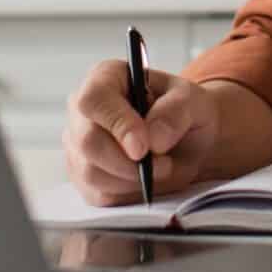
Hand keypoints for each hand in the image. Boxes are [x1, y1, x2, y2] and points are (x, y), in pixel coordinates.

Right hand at [63, 61, 220, 205]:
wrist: (187, 140)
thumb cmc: (183, 112)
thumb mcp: (193, 101)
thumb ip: (176, 112)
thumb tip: (154, 138)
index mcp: (106, 77)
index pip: (94, 99)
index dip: (117, 124)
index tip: (143, 147)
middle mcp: (84, 110)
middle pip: (88, 142)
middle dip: (129, 162)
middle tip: (163, 165)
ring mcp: (78, 144)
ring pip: (91, 173)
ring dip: (132, 180)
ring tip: (161, 168)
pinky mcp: (83, 176)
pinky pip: (98, 194)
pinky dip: (128, 193)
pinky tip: (147, 179)